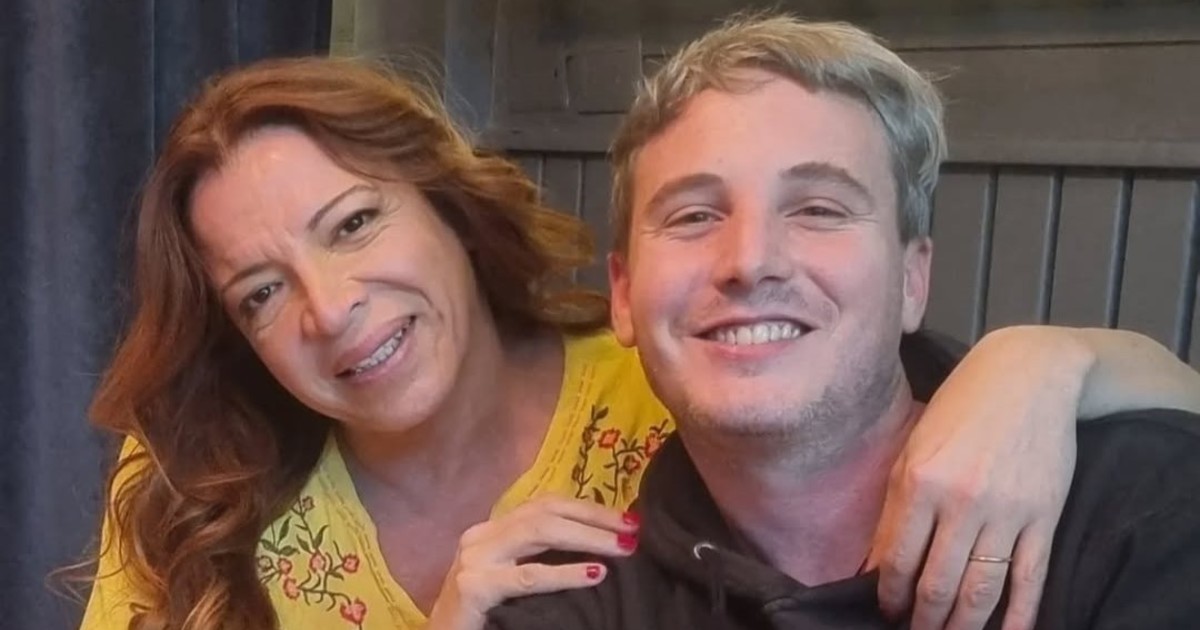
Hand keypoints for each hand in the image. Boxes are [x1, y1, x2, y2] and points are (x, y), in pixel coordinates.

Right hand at [426, 495, 639, 629]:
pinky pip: (528, 578)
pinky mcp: (473, 588)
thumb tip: (600, 546)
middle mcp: (481, 536)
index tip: (626, 518)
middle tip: (633, 529)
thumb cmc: (481, 616)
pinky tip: (594, 574)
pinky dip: (565, 574)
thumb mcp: (509, 577)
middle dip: (594, 517)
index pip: (545, 504)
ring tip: (622, 548)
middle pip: (545, 512)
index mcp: (492, 530)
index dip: (587, 507)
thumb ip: (539, 557)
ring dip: (588, 538)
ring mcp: (475, 560)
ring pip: (538, 533)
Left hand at [869, 327, 1085, 629]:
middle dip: (923, 620)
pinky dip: (1019, 615)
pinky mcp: (1042, 517)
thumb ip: (895, 507)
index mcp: (919, 481)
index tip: (886, 612)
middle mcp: (959, 501)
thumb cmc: (962, 408)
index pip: (896, 559)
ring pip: (980, 590)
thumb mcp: (914, 447)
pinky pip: (1029, 578)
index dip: (888, 595)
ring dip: (962, 625)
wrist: (1029, 374)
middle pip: (936, 584)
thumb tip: (875, 563)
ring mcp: (1005, 511)